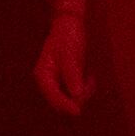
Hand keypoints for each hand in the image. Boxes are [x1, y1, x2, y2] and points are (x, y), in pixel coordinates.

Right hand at [34, 1, 95, 116]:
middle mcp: (47, 81)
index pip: (53, 96)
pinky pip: (76, 93)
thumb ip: (73, 74)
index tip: (78, 111)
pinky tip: (90, 76)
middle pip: (61, 101)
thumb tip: (76, 95)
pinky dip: (85, 88)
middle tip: (90, 82)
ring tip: (91, 76)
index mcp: (43, 75)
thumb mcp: (71, 54)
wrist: (70, 24)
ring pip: (71, 98)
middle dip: (78, 97)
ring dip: (84, 92)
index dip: (65, 105)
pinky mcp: (65, 81)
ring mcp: (56, 82)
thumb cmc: (68, 36)